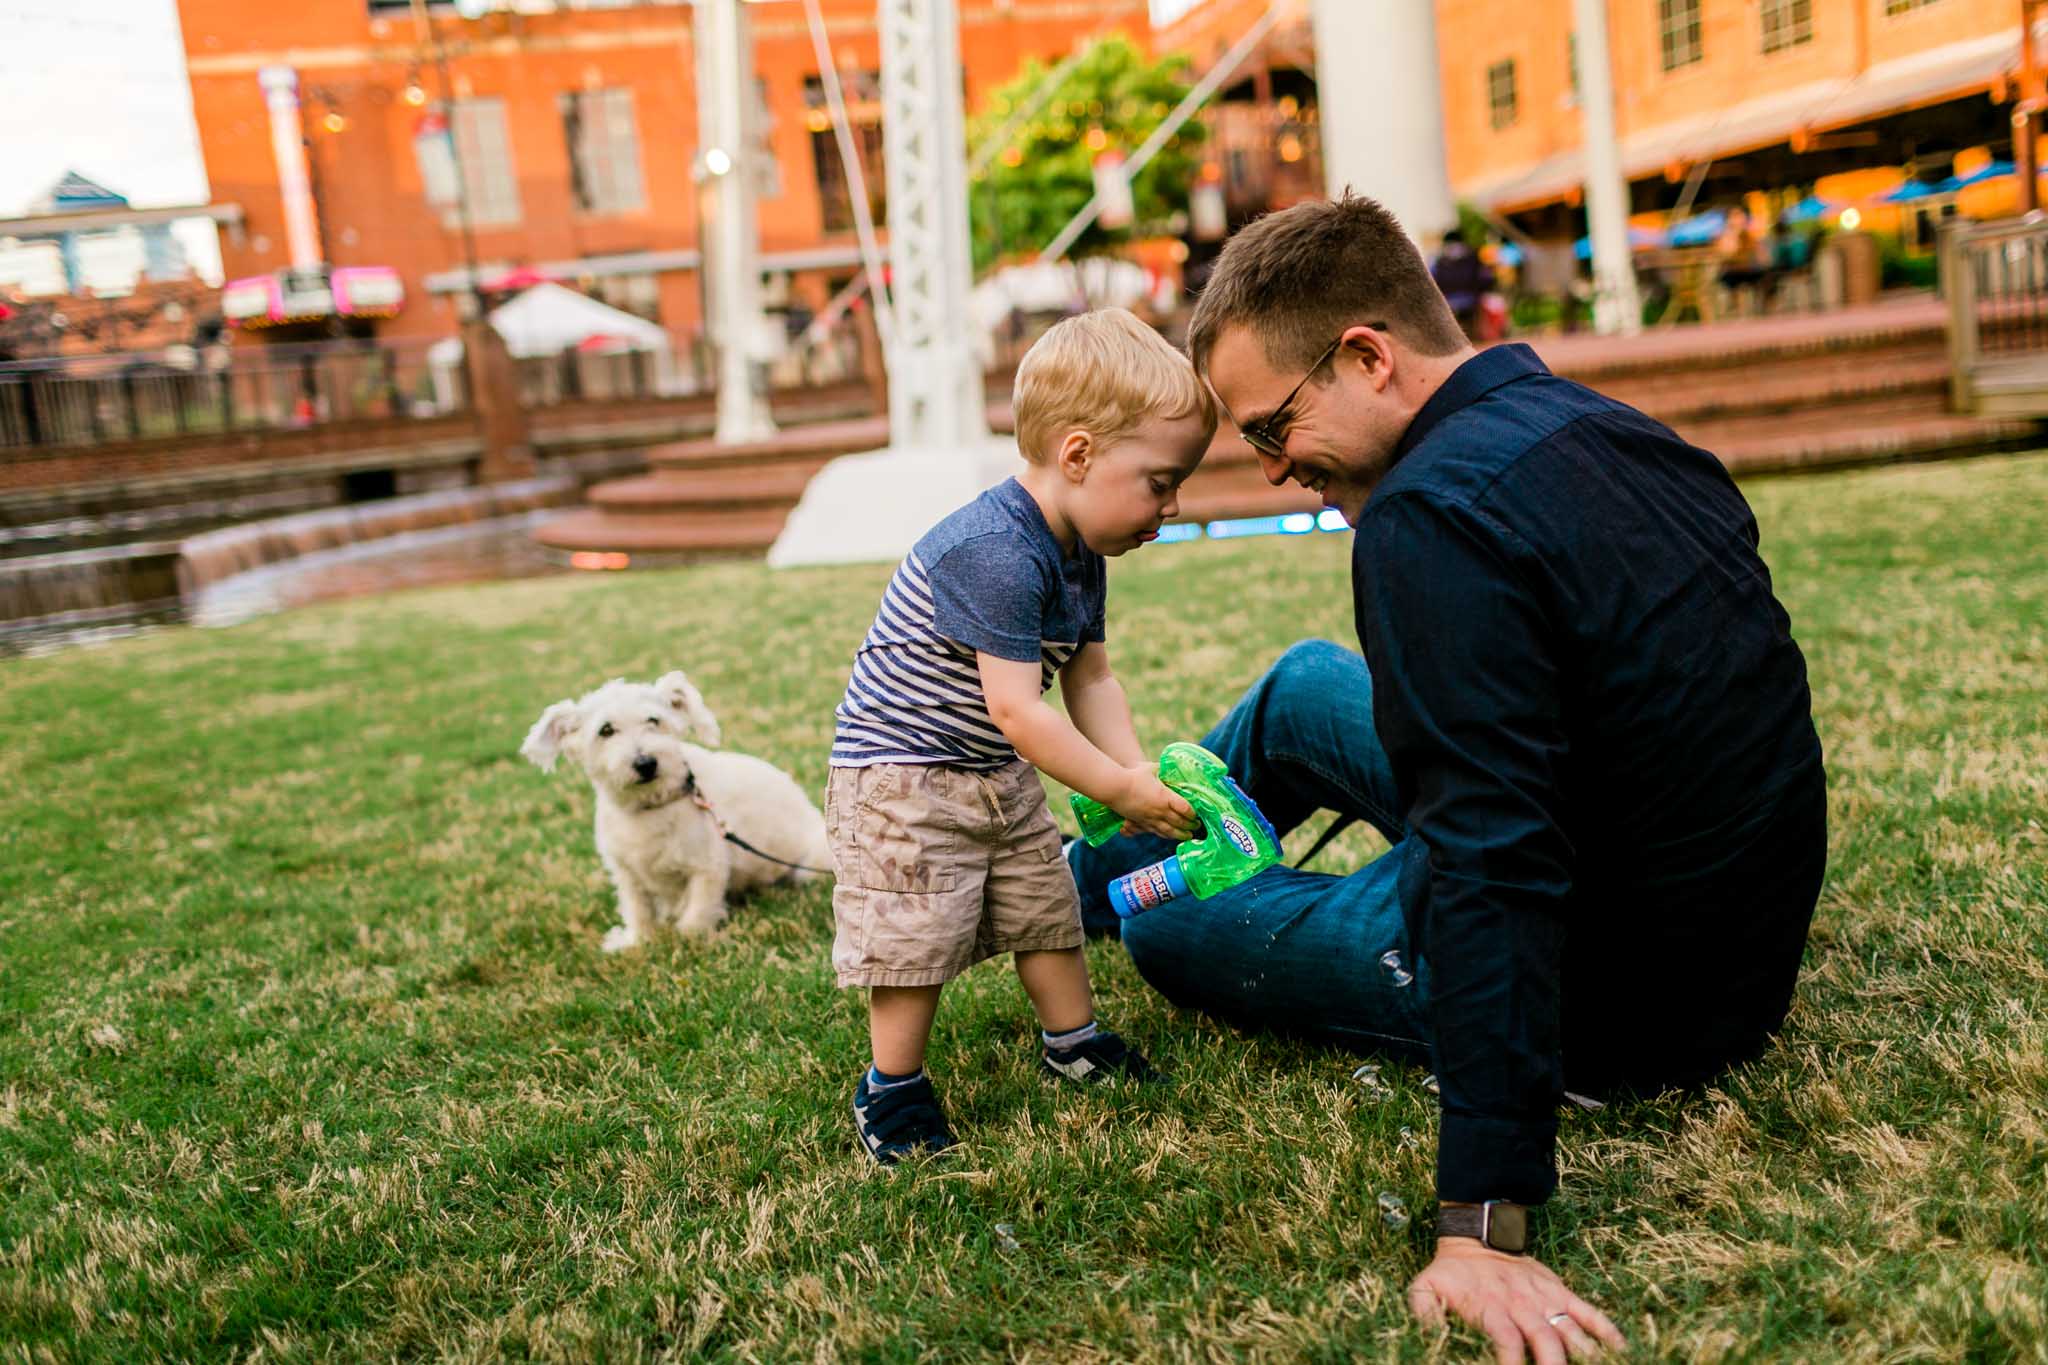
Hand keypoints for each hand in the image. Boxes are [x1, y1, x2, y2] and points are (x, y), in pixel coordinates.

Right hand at [1111, 768, 1197, 841]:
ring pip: (1169, 831)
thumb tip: (1171, 766)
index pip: (1185, 809)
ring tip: (1188, 836)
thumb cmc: (1133, 776)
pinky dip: (1166, 835)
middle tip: (1197, 826)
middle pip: (1180, 822)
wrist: (1115, 788)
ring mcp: (1151, 819)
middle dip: (1190, 826)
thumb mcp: (1152, 769)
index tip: (1196, 813)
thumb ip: (1163, 769)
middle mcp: (1160, 811)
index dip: (1193, 813)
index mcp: (1165, 797)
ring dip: (1181, 835)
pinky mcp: (1142, 823)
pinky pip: (1157, 832)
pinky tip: (1170, 836)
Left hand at [1408, 1239, 1624, 1364]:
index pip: (1508, 1343)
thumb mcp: (1424, 1288)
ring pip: (1570, 1331)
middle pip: (1546, 1342)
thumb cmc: (1450, 1273)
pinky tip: (1621, 1350)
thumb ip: (1424, 1315)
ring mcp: (1544, 1299)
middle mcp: (1521, 1307)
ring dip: (1585, 1354)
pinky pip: (1587, 1311)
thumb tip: (1427, 1344)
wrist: (1475, 1236)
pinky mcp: (1559, 1291)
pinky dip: (1605, 1329)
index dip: (1513, 1364)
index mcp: (1490, 1309)